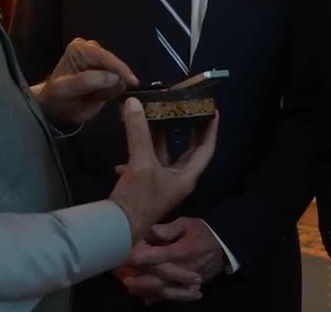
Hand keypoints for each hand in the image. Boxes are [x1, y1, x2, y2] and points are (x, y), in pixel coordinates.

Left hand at [34, 38, 137, 125]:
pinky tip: (100, 97)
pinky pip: (119, 83)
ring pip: (120, 75)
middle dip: (115, 80)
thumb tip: (114, 77)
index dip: (120, 69)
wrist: (56, 110)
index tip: (132, 82)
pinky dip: (113, 92)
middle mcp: (93, 51)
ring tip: (96, 97)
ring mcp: (102, 63)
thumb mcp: (66, 88)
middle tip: (104, 96)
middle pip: (115, 65)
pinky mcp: (108, 75)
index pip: (105, 57)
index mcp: (81, 48)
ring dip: (113, 88)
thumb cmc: (57, 97)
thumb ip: (88, 81)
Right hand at [109, 98, 217, 242]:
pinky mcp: (144, 185)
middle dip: (186, 129)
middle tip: (186, 108)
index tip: (213, 110)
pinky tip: (128, 139)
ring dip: (158, 136)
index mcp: (186, 177)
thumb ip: (138, 132)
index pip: (205, 149)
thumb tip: (134, 103)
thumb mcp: (140, 163)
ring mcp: (161, 183)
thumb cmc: (138, 198)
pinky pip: (146, 161)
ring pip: (164, 153)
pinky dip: (139, 149)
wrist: (117, 227)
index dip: (210, 130)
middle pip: (186, 149)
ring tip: (156, 114)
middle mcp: (177, 180)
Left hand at [116, 217, 225, 302]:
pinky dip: (157, 298)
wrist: (222, 249)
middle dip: (140, 277)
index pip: (160, 256)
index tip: (127, 255)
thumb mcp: (187, 224)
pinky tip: (144, 298)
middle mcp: (184, 269)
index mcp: (183, 251)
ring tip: (129, 286)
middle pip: (159, 277)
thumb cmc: (201, 233)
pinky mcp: (188, 288)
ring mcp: (187, 282)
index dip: (143, 256)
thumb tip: (150, 230)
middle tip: (123, 276)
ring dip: (146, 290)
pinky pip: (171, 296)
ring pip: (164, 290)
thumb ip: (168, 229)